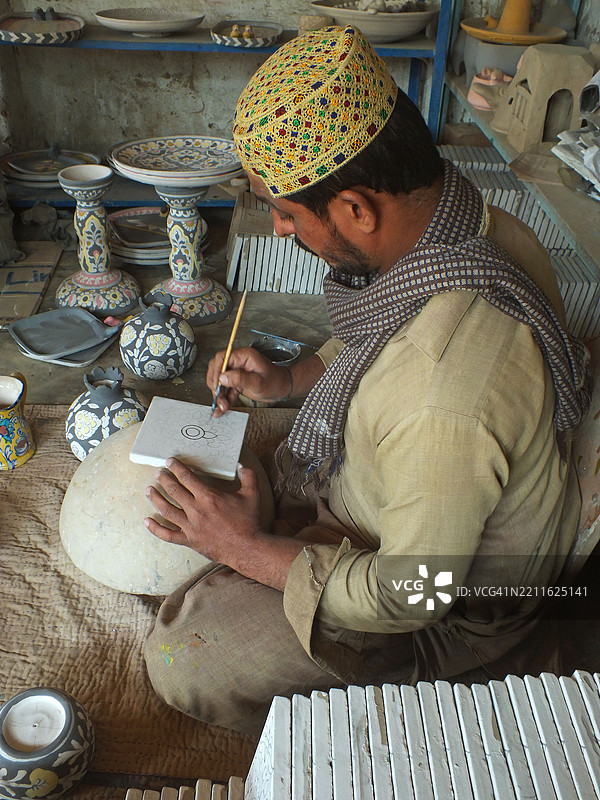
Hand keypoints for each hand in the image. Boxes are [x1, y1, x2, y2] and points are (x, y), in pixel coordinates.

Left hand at [144, 458, 265, 562]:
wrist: (246, 547)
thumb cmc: (249, 520)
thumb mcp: (252, 494)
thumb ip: (248, 476)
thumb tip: (242, 465)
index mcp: (208, 496)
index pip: (187, 477)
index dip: (177, 468)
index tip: (170, 462)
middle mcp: (196, 510)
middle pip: (174, 491)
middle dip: (164, 479)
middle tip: (158, 473)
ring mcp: (190, 526)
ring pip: (166, 510)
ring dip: (155, 498)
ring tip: (149, 490)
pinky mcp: (189, 540)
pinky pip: (167, 534)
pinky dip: (155, 528)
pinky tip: (147, 520)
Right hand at [206, 346, 291, 416]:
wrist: (282, 389)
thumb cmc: (275, 382)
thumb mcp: (258, 382)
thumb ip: (240, 379)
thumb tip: (222, 377)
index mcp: (244, 356)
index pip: (222, 358)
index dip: (216, 371)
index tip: (216, 384)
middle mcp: (238, 362)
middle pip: (217, 369)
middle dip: (215, 384)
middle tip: (218, 397)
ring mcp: (237, 372)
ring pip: (220, 381)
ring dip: (219, 394)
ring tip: (222, 405)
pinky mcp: (237, 382)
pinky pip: (227, 389)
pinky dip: (224, 399)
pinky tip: (221, 408)